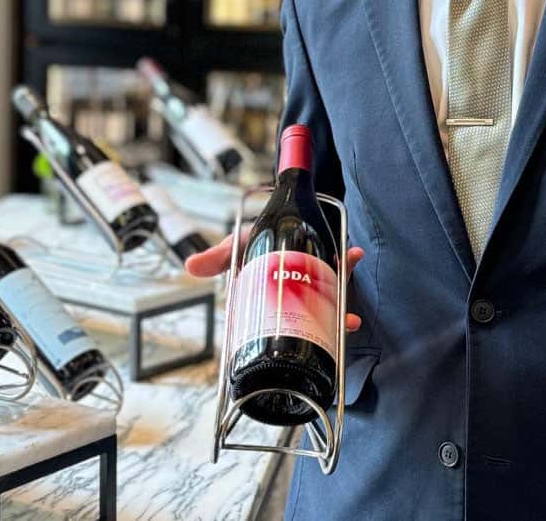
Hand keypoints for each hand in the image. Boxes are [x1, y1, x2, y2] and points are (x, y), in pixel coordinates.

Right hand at [185, 233, 365, 331]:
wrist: (282, 207)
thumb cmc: (260, 231)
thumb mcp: (238, 245)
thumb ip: (219, 256)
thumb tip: (191, 267)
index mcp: (270, 296)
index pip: (276, 322)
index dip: (289, 336)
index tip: (302, 339)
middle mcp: (292, 294)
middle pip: (311, 315)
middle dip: (329, 324)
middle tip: (345, 324)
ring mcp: (311, 282)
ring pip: (328, 300)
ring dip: (343, 303)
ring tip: (354, 312)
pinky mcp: (326, 269)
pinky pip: (340, 271)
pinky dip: (348, 262)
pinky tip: (354, 254)